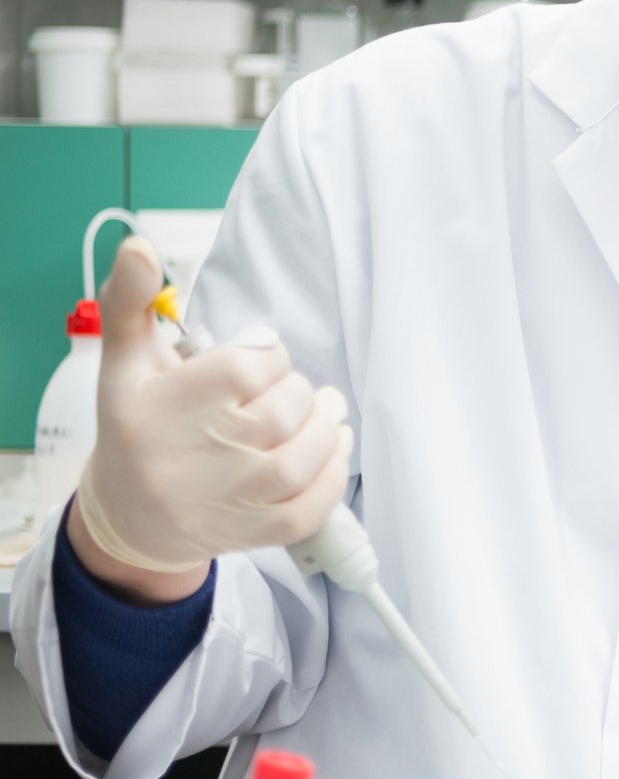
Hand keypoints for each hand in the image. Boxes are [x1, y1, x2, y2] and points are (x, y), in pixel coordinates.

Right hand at [71, 237, 352, 600]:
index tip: (258, 366)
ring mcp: (228, 499)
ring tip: (325, 416)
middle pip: (287, 407)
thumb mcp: (125, 363)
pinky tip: (328, 455)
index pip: (254, 365)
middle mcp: (196, 455)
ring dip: (329, 429)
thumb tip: (138, 246)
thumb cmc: (137, 428)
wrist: (129, 517)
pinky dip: (333, 477)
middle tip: (294, 394)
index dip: (268, 358)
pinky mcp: (253, 533)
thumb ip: (130, 301)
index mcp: (166, 406)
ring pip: (308, 453)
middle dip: (300, 393)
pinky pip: (313, 505)